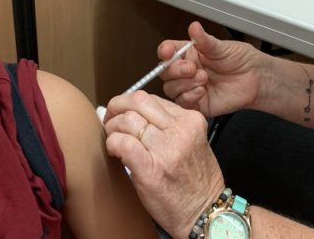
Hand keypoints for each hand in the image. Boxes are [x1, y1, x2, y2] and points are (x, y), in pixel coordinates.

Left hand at [103, 91, 223, 238]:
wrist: (204, 213)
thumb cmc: (196, 182)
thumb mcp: (191, 142)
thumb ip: (168, 125)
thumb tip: (132, 113)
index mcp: (191, 121)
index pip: (151, 98)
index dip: (130, 104)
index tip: (122, 113)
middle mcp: (180, 130)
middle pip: (137, 101)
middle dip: (116, 107)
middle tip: (109, 120)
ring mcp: (166, 149)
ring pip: (127, 120)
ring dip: (112, 128)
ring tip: (113, 139)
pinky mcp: (151, 168)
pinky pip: (123, 143)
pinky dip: (113, 143)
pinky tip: (114, 151)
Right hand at [159, 21, 268, 116]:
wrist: (256, 79)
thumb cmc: (241, 60)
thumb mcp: (222, 47)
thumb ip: (205, 40)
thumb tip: (194, 27)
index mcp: (189, 54)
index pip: (167, 51)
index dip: (165, 51)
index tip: (168, 51)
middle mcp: (186, 71)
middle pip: (165, 72)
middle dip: (175, 70)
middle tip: (192, 67)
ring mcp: (190, 87)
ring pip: (170, 88)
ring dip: (184, 84)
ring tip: (203, 78)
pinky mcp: (197, 103)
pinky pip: (182, 103)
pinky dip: (189, 96)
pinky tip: (201, 91)